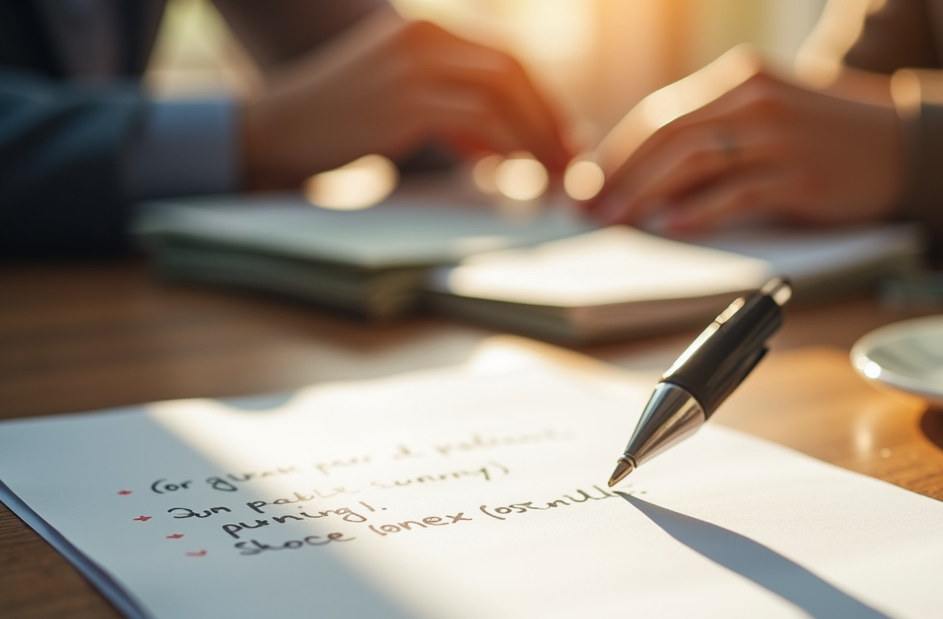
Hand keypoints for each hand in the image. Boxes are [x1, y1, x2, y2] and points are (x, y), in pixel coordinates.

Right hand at [242, 10, 571, 189]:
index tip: (565, 136)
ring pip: (502, 92)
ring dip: (536, 135)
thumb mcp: (403, 106)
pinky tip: (514, 171)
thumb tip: (497, 148)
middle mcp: (423, 34)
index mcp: (425, 28)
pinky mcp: (406, 100)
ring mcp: (414, 65)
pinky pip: (478, 120)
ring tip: (552, 172)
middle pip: (513, 69)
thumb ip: (451, 116)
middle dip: (549, 116)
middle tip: (571, 157)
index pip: (505, 55)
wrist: (278, 130)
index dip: (543, 98)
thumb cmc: (339, 125)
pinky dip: (507, 146)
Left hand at [586, 49, 904, 232]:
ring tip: (619, 220)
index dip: (616, 150)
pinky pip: (737, 193)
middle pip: (669, 136)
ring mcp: (779, 137)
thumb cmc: (824, 132)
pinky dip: (699, 211)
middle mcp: (755, 100)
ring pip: (694, 162)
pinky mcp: (799, 175)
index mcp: (741, 78)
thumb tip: (648, 170)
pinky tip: (671, 227)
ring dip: (648, 195)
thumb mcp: (767, 108)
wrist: (902, 144)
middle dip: (621, 175)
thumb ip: (715, 126)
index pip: (660, 113)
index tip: (587, 181)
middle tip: (591, 208)